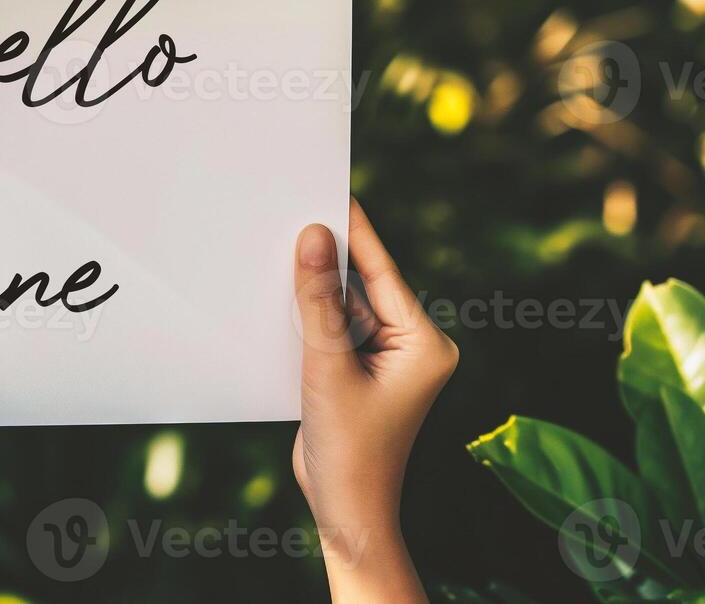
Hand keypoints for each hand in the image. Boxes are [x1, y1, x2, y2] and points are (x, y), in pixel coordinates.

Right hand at [292, 199, 456, 602]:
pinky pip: (336, 330)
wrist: (346, 512)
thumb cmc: (349, 451)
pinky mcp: (363, 372)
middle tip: (293, 214)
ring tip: (279, 254)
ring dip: (314, 294)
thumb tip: (312, 238)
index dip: (355, 233)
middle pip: (363, 287)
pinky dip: (310, 320)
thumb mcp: (326, 367)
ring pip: (345, 308)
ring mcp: (389, 360)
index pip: (384, 273)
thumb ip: (317, 302)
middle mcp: (414, 346)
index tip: (331, 192)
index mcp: (425, 343)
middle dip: (327, 263)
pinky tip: (281, 301)